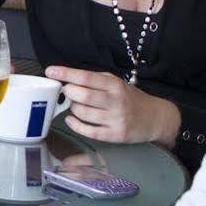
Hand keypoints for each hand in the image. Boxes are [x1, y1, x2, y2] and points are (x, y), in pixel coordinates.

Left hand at [45, 66, 176, 144]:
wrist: (155, 118)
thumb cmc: (130, 98)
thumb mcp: (116, 83)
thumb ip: (94, 81)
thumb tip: (67, 79)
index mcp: (114, 85)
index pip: (86, 77)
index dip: (66, 74)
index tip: (51, 71)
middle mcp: (116, 101)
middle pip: (82, 96)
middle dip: (69, 93)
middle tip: (67, 91)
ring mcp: (115, 119)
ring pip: (83, 113)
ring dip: (73, 109)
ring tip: (76, 106)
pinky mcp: (115, 135)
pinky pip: (89, 131)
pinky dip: (76, 125)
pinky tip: (72, 119)